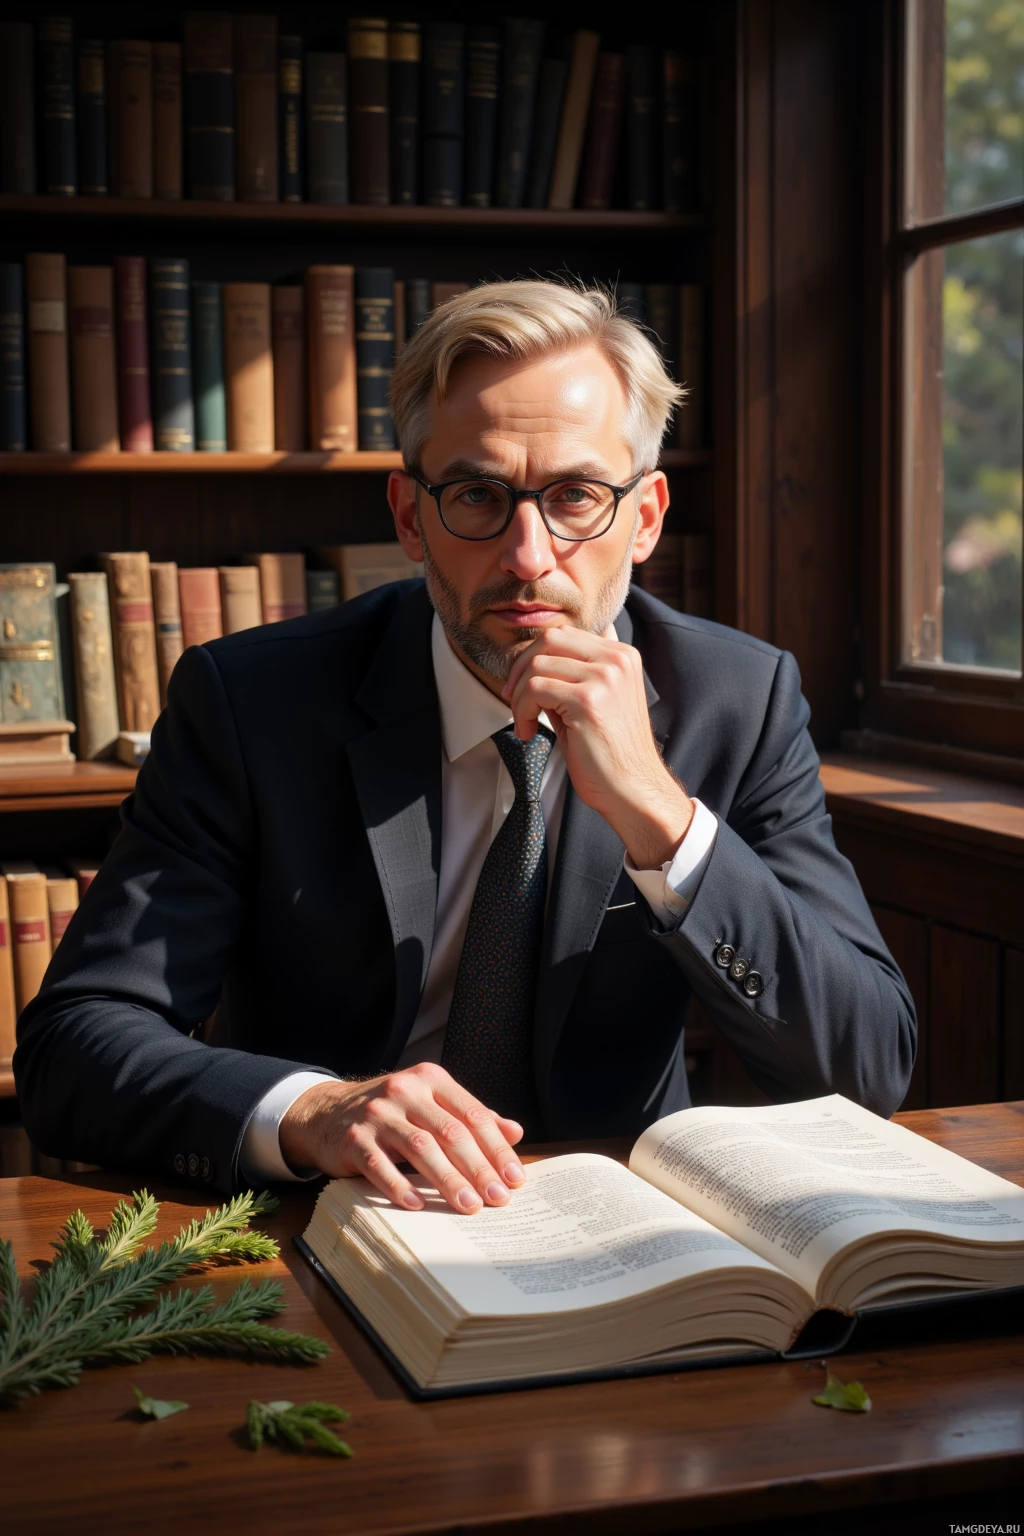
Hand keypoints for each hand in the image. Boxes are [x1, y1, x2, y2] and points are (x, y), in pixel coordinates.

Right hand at [278, 1062, 526, 1213]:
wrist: (326, 1112)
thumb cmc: (391, 1112)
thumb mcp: (429, 1104)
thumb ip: (469, 1117)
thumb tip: (515, 1132)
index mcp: (430, 1079)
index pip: (472, 1114)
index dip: (497, 1148)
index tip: (514, 1178)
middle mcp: (405, 1090)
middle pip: (450, 1132)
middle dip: (478, 1168)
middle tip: (498, 1198)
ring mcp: (376, 1114)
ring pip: (420, 1147)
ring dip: (448, 1180)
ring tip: (468, 1206)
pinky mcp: (352, 1138)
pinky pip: (379, 1165)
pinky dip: (400, 1186)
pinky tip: (418, 1205)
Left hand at [502, 626, 693, 868]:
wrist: (633, 789)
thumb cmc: (611, 754)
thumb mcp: (595, 702)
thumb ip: (570, 677)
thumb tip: (530, 663)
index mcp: (622, 656)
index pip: (564, 634)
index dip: (534, 657)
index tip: (522, 687)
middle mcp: (616, 660)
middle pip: (549, 639)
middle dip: (521, 668)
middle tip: (513, 698)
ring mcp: (604, 678)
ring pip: (537, 664)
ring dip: (519, 695)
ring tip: (525, 722)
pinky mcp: (588, 701)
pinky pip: (535, 690)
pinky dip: (521, 711)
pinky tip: (528, 733)